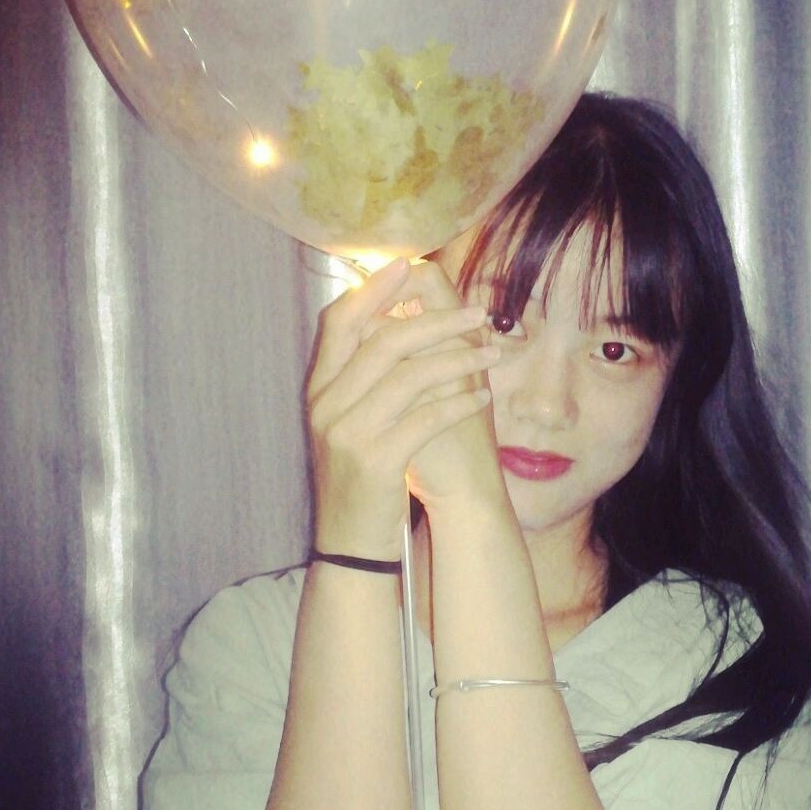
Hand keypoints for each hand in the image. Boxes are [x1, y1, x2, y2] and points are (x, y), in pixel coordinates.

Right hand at [306, 259, 497, 558]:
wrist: (349, 543)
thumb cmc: (361, 477)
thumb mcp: (350, 422)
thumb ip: (364, 376)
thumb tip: (397, 322)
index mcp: (318, 389)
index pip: (339, 321)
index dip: (375, 290)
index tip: (409, 265)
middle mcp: (326, 405)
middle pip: (384, 341)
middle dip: (437, 320)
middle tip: (478, 312)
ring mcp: (347, 434)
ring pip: (410, 376)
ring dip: (459, 360)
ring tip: (492, 355)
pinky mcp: (375, 461)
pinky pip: (426, 417)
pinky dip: (460, 402)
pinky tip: (484, 397)